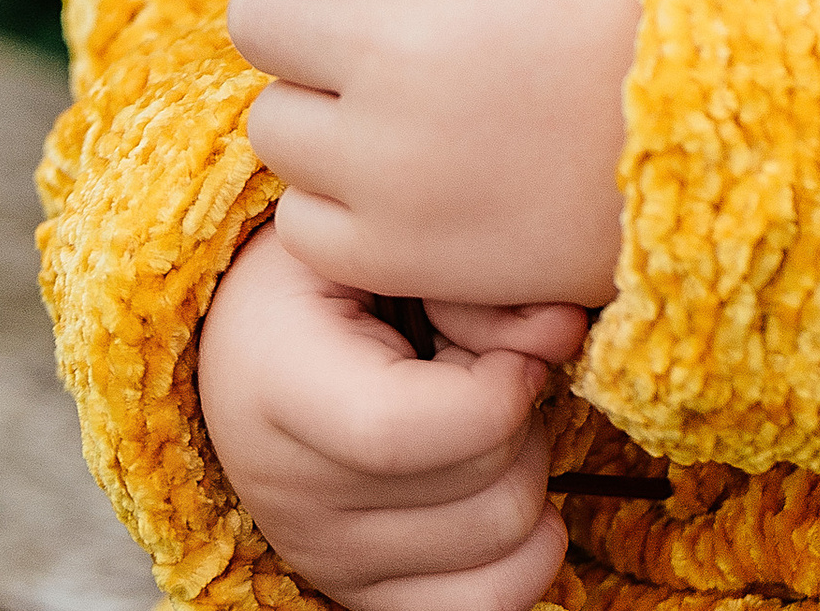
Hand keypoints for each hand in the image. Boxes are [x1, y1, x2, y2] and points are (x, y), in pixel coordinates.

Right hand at [198, 214, 578, 610]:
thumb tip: (565, 333)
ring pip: (502, 545)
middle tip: (494, 367)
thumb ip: (472, 284)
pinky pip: (485, 607)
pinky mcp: (361, 593)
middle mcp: (293, 493)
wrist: (255, 335)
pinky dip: (528, 552)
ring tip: (485, 416)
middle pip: (479, 494)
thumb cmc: (333, 271)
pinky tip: (510, 483)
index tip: (515, 347)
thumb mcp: (383, 244)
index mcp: (279, 384)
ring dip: (527, 469)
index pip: (398, 433)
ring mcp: (327, 556)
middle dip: (523, 417)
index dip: (494, 391)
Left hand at [230, 0, 651, 308]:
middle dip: (318, 2)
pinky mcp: (393, 255)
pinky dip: (347, 201)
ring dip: (329, 106)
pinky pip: (297, 217)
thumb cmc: (634, 0)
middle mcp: (404, 48)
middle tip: (404, 16)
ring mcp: (393, 162)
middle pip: (257, 6)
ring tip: (426, 101)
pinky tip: (426, 176)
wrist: (736, 149)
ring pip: (272, 116)